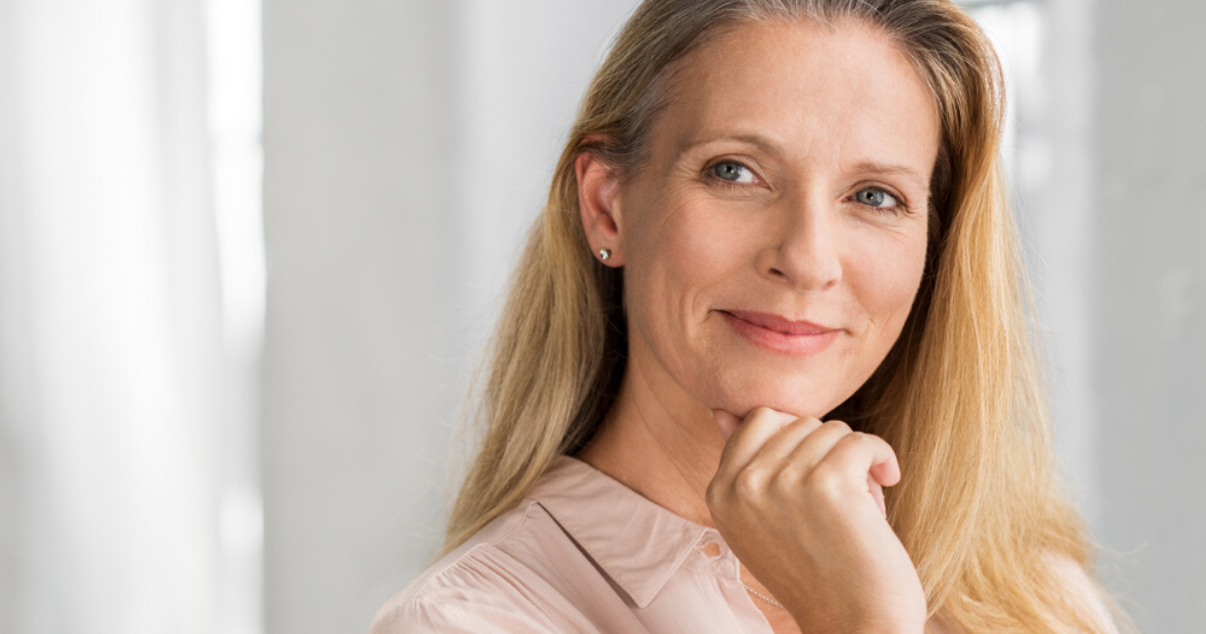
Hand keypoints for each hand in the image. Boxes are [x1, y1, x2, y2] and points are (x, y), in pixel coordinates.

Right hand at [707, 408, 925, 633]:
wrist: (854, 627)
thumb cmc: (816, 573)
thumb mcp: (760, 521)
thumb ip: (743, 467)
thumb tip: (721, 411)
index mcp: (719, 492)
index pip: (758, 419)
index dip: (798, 440)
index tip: (817, 474)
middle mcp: (742, 485)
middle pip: (798, 421)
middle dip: (827, 450)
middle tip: (840, 495)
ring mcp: (782, 481)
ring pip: (832, 430)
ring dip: (855, 460)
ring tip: (858, 504)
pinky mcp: (827, 483)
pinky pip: (861, 441)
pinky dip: (882, 458)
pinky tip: (887, 481)